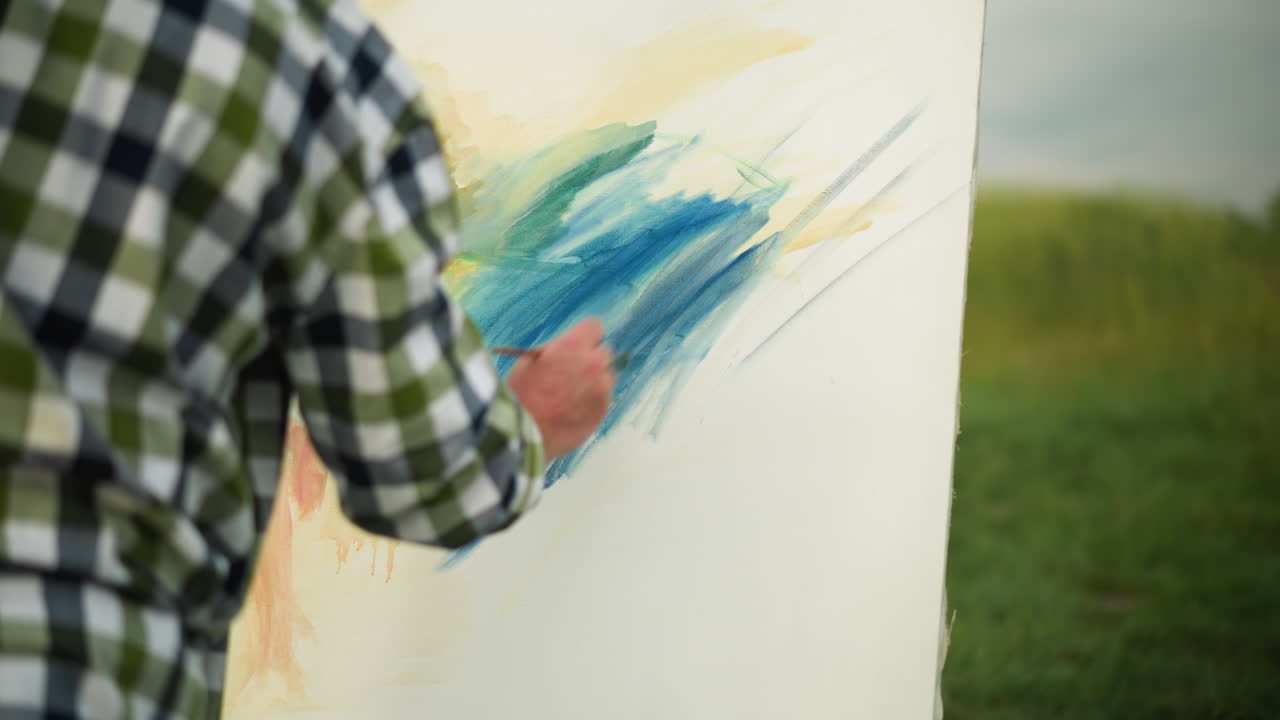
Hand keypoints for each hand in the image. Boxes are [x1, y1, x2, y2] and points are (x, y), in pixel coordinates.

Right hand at [507, 319, 614, 458]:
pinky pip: (603, 399)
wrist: (522, 435)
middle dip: (590, 360)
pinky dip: (592, 402)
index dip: (584, 337)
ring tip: (570, 397)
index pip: (595, 327)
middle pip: (604, 353)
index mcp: (573, 346)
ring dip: (594, 382)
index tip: (577, 346)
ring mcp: (602, 389)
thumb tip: (566, 349)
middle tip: (572, 373)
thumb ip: (554, 350)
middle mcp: (594, 364)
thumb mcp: (528, 361)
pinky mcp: (603, 411)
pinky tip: (572, 411)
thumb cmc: (520, 396)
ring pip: (606, 378)